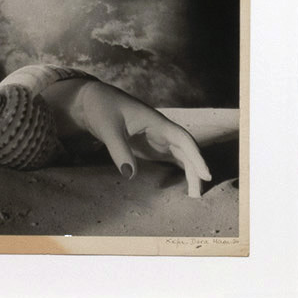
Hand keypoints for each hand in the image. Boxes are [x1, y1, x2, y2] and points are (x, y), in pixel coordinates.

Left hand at [63, 80, 220, 196]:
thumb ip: (119, 150)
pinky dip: (179, 169)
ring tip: (192, 194)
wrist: (91, 102)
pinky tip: (183, 184)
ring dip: (189, 171)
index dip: (196, 156)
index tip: (205, 173)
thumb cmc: (101, 109)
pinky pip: (169, 157)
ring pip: (180, 155)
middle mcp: (161, 130)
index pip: (183, 139)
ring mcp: (156, 137)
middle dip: (195, 169)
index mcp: (156, 122)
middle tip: (197, 195)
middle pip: (186, 150)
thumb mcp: (108, 129)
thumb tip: (129, 175)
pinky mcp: (148, 145)